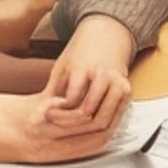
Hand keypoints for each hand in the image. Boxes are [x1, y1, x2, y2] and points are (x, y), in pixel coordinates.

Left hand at [0, 90, 123, 163]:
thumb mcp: (22, 137)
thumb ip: (45, 130)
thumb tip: (59, 114)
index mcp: (49, 154)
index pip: (94, 144)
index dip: (111, 126)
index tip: (119, 112)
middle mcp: (49, 147)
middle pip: (96, 133)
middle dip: (112, 113)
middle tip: (119, 95)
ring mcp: (42, 133)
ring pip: (85, 120)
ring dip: (96, 100)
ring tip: (100, 83)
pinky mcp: (32, 117)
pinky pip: (64, 107)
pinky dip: (72, 92)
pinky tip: (74, 79)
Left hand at [44, 14, 134, 133]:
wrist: (106, 37)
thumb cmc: (80, 54)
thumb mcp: (62, 68)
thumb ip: (54, 90)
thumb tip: (40, 114)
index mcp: (84, 67)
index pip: (71, 99)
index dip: (59, 111)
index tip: (49, 113)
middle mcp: (104, 76)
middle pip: (88, 113)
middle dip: (70, 124)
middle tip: (57, 123)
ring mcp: (118, 84)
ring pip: (103, 120)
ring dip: (86, 129)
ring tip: (72, 125)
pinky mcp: (127, 92)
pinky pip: (114, 119)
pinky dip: (100, 126)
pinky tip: (87, 124)